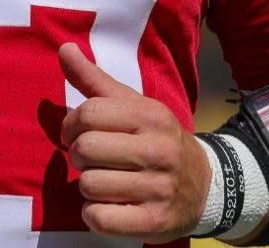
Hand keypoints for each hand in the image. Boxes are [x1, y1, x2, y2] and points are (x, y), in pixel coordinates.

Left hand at [57, 42, 208, 242]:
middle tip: (90, 159)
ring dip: (87, 187)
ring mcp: (158, 188)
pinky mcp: (154, 221)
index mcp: (151, 116)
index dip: (70, 125)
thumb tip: (64, 48)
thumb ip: (95, 80)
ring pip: (88, 186)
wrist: (205, 185)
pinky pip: (100, 218)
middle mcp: (158, 150)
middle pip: (85, 150)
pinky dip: (95, 214)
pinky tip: (109, 206)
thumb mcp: (134, 106)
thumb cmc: (156, 140)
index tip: (76, 133)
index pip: (89, 113)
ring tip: (105, 182)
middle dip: (78, 156)